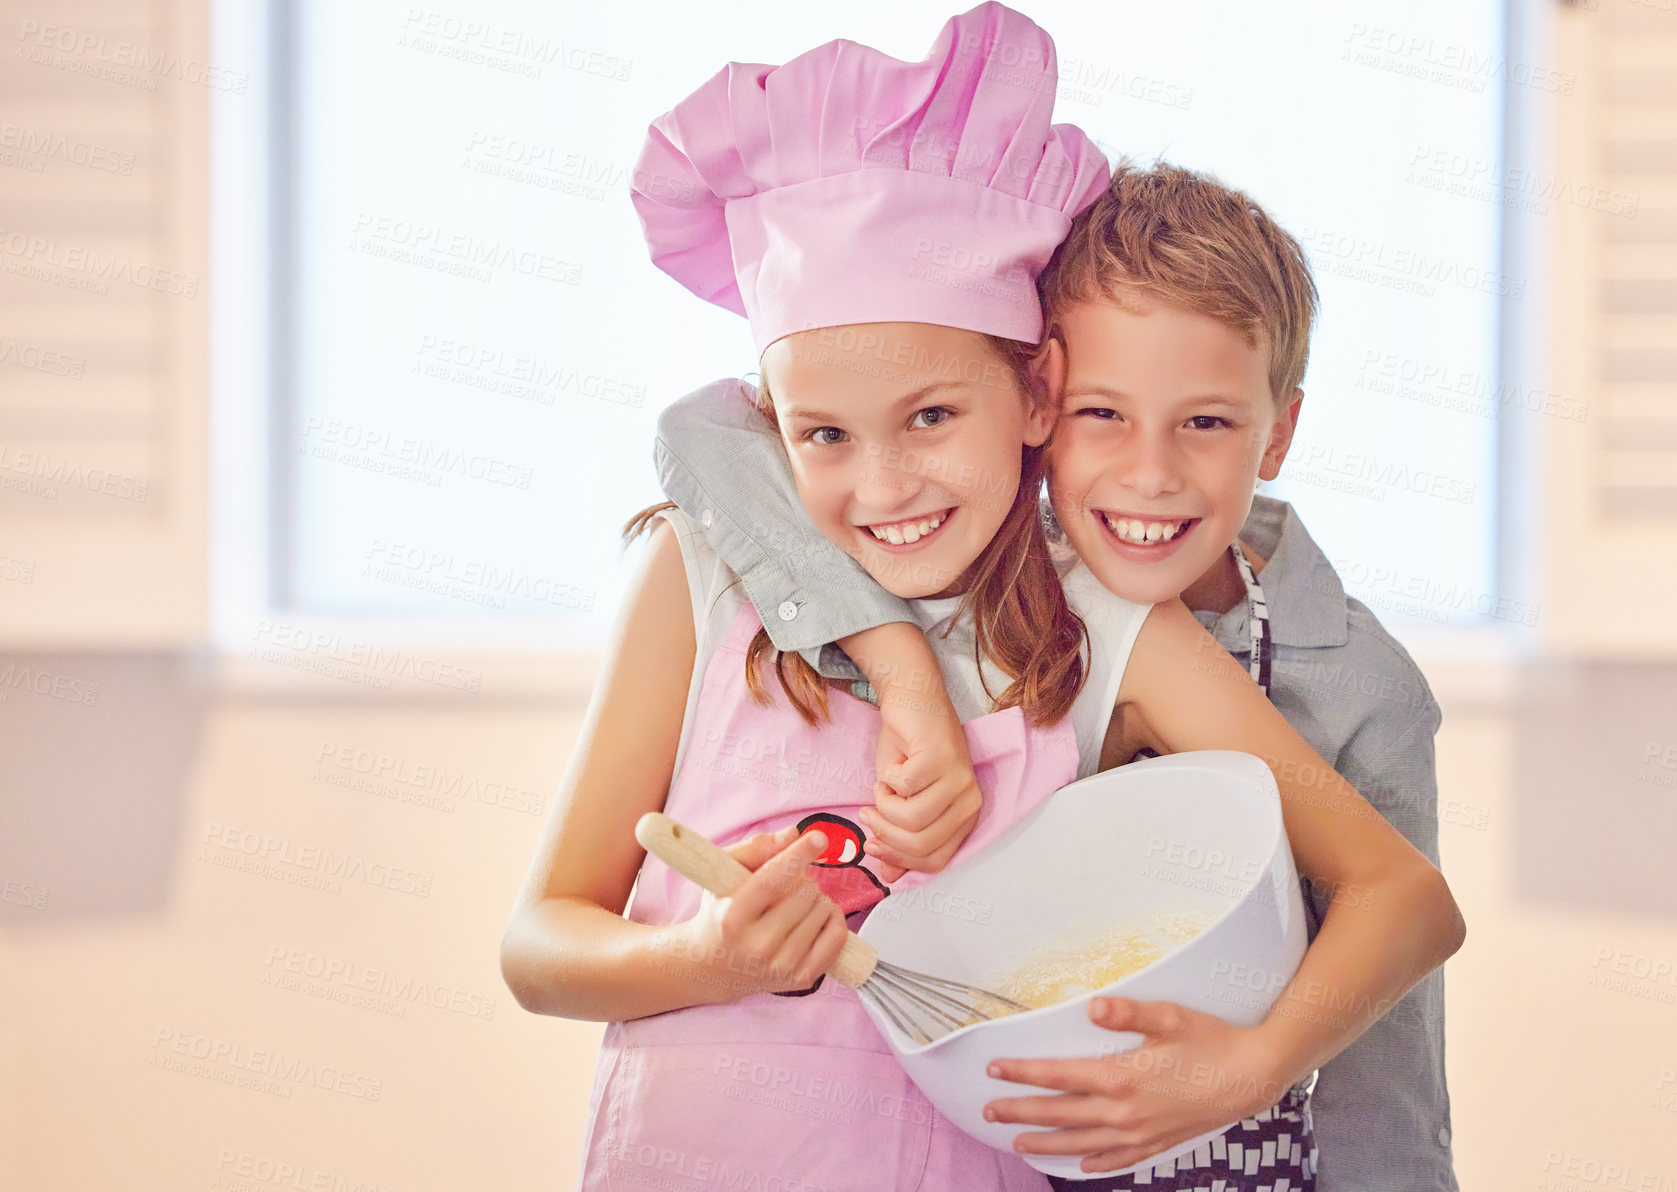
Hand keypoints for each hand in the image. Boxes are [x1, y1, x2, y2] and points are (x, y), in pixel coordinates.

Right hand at [683, 826, 849, 1000]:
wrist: (713, 968)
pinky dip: (833, 917)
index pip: (771, 881)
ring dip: (815, 897)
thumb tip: (791, 835)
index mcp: (732, 919)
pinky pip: (837, 935)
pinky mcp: (803, 978)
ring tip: (794, 904)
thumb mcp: (723, 876)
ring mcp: (782, 966)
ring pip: (823, 909)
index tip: (818, 838)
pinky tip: (815, 915)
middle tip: (786, 887)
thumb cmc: (720, 913)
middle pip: (804, 892)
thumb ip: (754, 849)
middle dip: (802, 878)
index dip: (797, 855)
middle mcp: (757, 947)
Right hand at [859, 685, 981, 881]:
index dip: (898, 860)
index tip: (871, 845)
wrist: (911, 701)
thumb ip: (897, 839)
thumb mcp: (898, 802)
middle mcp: (969, 801)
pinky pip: (903, 788)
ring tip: (882, 787)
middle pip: (920, 845)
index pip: (934, 862)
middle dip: (884, 834)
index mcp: (964, 817)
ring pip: (911, 820)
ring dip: (884, 805)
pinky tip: (892, 765)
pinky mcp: (943, 758)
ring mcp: (960, 779)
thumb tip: (888, 877)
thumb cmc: (906, 750)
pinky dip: (887, 779)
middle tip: (869, 814)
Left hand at [981, 997, 1287, 1173]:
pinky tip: (1080, 1165)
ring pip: (1082, 1143)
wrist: (1254, 1076)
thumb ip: (1127, 1012)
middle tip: (989, 1112)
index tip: (994, 1071)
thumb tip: (1092, 1008)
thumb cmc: (1211, 1041)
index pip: (1059, 1077)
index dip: (1023, 1074)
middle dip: (1021, 1112)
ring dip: (1047, 1143)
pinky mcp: (1158, 1142)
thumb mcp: (1170, 1016)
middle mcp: (1125, 1111)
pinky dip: (1095, 1163)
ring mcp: (1141, 1132)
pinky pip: (1119, 1159)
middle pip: (1061, 1114)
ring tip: (1018, 1144)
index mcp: (1122, 1077)